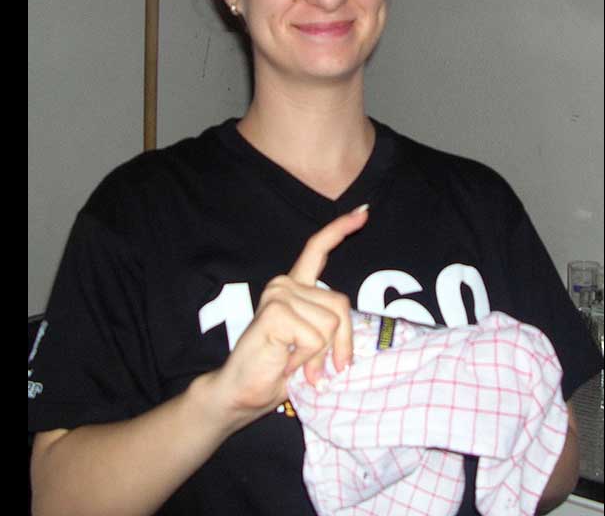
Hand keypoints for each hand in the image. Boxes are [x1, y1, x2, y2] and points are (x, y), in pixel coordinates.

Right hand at [205, 205, 368, 431]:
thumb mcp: (313, 347)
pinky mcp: (276, 311)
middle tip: (318, 371)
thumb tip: (353, 338)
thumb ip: (331, 331)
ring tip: (295, 365)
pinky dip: (307, 361)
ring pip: (330, 325)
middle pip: (340, 306)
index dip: (341, 229)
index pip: (318, 249)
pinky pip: (316, 339)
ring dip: (319, 357)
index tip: (363, 212)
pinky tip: (286, 364)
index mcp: (294, 287)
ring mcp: (279, 295)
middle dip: (340, 344)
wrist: (241, 392)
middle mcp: (285, 284)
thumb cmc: (277, 371)